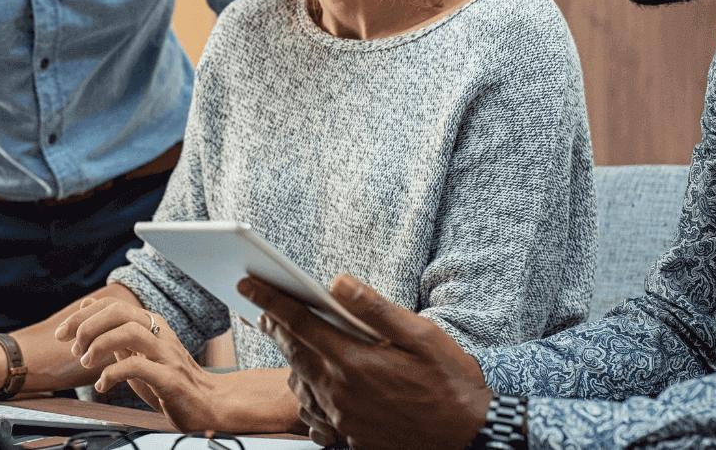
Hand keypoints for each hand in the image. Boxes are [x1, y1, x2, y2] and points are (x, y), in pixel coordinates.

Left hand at [57, 297, 223, 430]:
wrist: (206, 403)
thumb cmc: (168, 379)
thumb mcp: (136, 352)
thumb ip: (114, 332)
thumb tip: (87, 308)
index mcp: (151, 324)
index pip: (113, 305)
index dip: (83, 316)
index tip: (63, 333)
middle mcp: (160, 333)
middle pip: (120, 312)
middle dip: (88, 326)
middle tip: (75, 349)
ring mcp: (166, 354)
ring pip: (129, 332)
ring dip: (100, 346)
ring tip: (88, 363)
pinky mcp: (170, 378)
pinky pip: (137, 366)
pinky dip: (112, 374)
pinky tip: (103, 385)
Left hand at [240, 273, 491, 449]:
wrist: (468, 437)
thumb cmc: (451, 383)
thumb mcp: (421, 336)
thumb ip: (374, 309)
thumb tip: (337, 282)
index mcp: (354, 363)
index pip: (299, 323)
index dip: (270, 300)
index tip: (247, 284)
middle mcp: (341, 393)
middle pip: (294, 352)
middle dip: (275, 327)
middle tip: (264, 308)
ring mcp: (343, 418)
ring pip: (302, 383)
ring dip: (295, 359)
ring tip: (296, 339)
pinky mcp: (350, 436)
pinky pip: (318, 409)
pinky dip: (313, 390)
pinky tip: (323, 379)